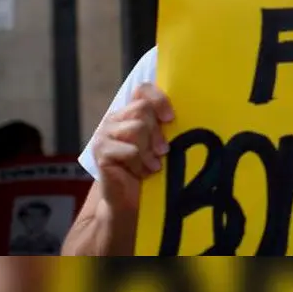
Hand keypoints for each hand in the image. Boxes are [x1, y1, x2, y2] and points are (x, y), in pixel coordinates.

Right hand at [92, 83, 174, 213]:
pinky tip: (143, 172)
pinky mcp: (101, 151)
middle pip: (142, 109)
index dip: (159, 99)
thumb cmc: (149, 170)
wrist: (129, 201)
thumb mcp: (159, 144)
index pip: (143, 90)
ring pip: (137, 128)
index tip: (170, 118)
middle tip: (163, 151)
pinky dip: (140, 164)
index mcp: (130, 113)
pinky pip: (130, 150)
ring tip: (153, 165)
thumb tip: (191, 114)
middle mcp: (115, 119)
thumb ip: (165, 127)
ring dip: (150, 151)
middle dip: (157, 132)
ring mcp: (104, 134)